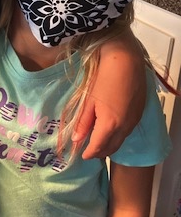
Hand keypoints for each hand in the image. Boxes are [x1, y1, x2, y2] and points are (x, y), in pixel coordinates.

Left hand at [73, 30, 146, 158]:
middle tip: (89, 151)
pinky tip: (111, 129)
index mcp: (110, 125)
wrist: (125, 60)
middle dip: (100, 152)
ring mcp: (134, 120)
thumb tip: (76, 140)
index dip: (89, 154)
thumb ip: (83, 122)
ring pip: (121, 140)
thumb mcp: (89, 101)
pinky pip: (128, 131)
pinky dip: (118, 135)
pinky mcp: (139, 113)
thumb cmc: (104, 78)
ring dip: (110, 144)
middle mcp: (125, 126)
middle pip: (112, 147)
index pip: (99, 147)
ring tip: (98, 141)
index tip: (82, 156)